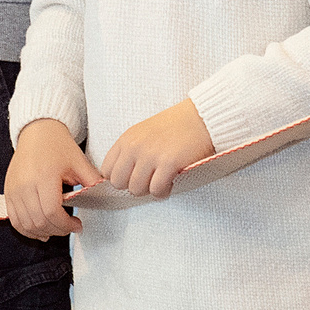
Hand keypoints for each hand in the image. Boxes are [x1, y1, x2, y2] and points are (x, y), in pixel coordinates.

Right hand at [6, 117, 101, 240]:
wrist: (37, 132)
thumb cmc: (58, 146)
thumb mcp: (79, 162)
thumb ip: (92, 181)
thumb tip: (105, 197)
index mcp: (44, 177)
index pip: (52, 213)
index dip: (66, 225)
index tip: (78, 225)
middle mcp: (25, 185)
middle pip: (39, 221)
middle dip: (57, 230)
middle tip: (70, 227)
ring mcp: (14, 190)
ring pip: (25, 224)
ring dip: (42, 232)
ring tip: (57, 229)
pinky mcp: (8, 192)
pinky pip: (14, 219)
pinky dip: (27, 229)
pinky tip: (41, 230)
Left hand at [98, 98, 214, 198]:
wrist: (202, 117)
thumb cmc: (175, 126)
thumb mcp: (143, 132)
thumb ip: (130, 151)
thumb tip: (121, 177)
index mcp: (126, 139)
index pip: (106, 170)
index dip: (120, 178)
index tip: (132, 178)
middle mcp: (135, 147)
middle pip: (119, 183)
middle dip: (133, 186)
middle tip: (148, 180)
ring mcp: (151, 155)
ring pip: (136, 189)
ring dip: (149, 189)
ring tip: (161, 180)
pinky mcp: (168, 163)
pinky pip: (157, 190)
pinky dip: (163, 191)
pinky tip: (170, 182)